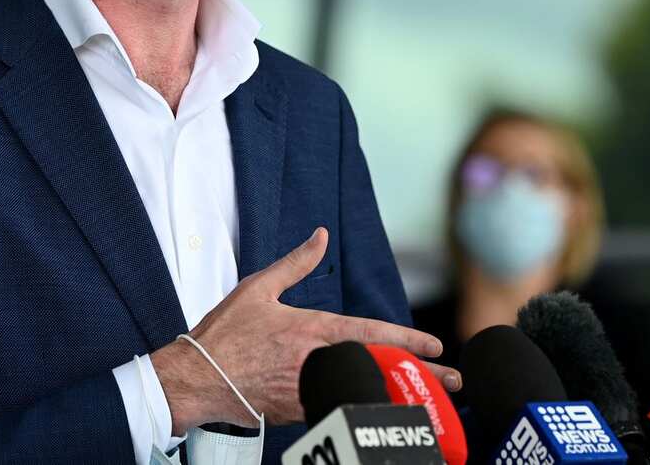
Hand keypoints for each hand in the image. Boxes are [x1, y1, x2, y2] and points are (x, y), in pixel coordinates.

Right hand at [151, 227, 456, 432]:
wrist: (196, 379)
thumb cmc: (224, 333)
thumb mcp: (258, 288)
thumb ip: (295, 263)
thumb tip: (319, 236)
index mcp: (311, 330)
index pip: (370, 334)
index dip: (407, 340)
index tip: (436, 346)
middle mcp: (316, 362)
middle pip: (380, 370)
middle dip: (421, 377)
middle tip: (453, 383)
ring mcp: (309, 391)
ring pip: (364, 394)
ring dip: (400, 397)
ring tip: (434, 401)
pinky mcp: (297, 412)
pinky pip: (336, 409)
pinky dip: (363, 410)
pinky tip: (385, 415)